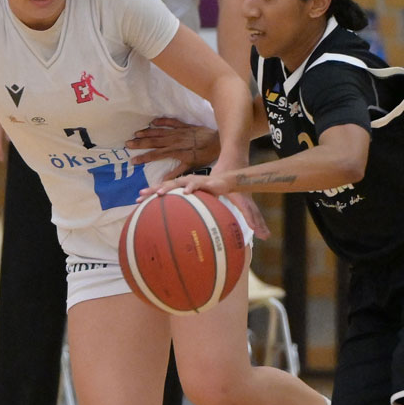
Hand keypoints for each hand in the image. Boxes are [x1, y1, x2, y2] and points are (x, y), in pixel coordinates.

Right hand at [127, 117, 218, 166]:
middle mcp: (174, 141)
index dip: (144, 158)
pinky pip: (171, 122)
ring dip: (147, 132)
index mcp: (175, 152)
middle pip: (154, 142)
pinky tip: (153, 121)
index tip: (133, 161)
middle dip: (140, 144)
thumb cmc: (204, 155)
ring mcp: (178, 132)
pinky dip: (162, 121)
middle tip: (127, 144)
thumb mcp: (191, 166)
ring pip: (159, 132)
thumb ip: (176, 172)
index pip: (156, 155)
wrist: (217, 142)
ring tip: (136, 133)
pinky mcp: (184, 125)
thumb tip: (163, 181)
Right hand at [148, 172, 270, 240]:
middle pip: (178, 182)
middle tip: (153, 193)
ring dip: (154, 190)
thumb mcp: (246, 201)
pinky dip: (154, 194)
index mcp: (210, 183)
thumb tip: (265, 236)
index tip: (187, 190)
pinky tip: (140, 201)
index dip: (193, 185)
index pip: (201, 182)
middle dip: (166, 187)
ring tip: (138, 197)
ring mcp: (188, 182)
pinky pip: (167, 190)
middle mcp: (196, 181)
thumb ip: (254, 217)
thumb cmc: (238, 188)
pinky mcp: (183, 186)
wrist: (232, 168)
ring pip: (168, 184)